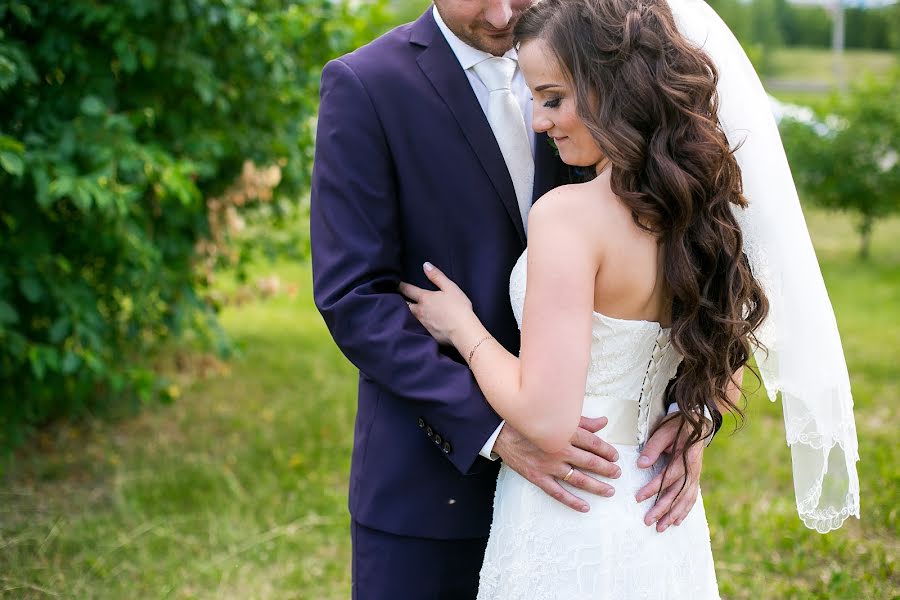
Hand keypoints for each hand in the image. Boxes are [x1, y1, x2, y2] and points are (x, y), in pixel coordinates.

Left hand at [399, 262, 476, 345]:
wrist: (463, 331)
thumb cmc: (459, 307)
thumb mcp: (450, 288)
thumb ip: (437, 276)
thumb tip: (425, 265)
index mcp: (424, 298)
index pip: (407, 290)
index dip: (401, 285)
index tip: (396, 283)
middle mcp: (419, 311)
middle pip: (405, 305)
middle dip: (402, 300)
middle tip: (399, 297)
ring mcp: (422, 324)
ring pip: (410, 316)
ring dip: (407, 312)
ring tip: (407, 310)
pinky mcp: (427, 334)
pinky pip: (418, 327)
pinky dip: (417, 324)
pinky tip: (420, 324)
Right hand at [493, 416, 620, 512]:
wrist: (500, 431)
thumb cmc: (529, 422)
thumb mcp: (555, 417)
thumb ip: (581, 421)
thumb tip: (603, 423)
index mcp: (564, 432)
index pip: (593, 443)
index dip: (607, 451)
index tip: (615, 456)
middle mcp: (559, 450)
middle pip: (589, 462)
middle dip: (606, 469)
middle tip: (617, 473)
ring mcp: (549, 466)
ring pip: (578, 479)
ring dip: (596, 486)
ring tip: (609, 490)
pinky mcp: (538, 477)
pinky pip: (558, 493)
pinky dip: (572, 501)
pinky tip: (585, 506)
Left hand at [635, 414, 705, 531]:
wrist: (699, 422)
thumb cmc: (678, 425)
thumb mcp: (664, 431)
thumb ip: (653, 447)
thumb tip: (641, 464)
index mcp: (685, 457)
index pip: (668, 477)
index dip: (653, 488)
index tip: (639, 498)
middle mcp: (693, 470)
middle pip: (677, 493)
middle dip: (662, 509)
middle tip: (648, 521)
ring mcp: (696, 475)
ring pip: (685, 499)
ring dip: (673, 515)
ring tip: (661, 528)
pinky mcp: (695, 478)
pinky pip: (691, 498)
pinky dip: (684, 511)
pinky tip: (677, 522)